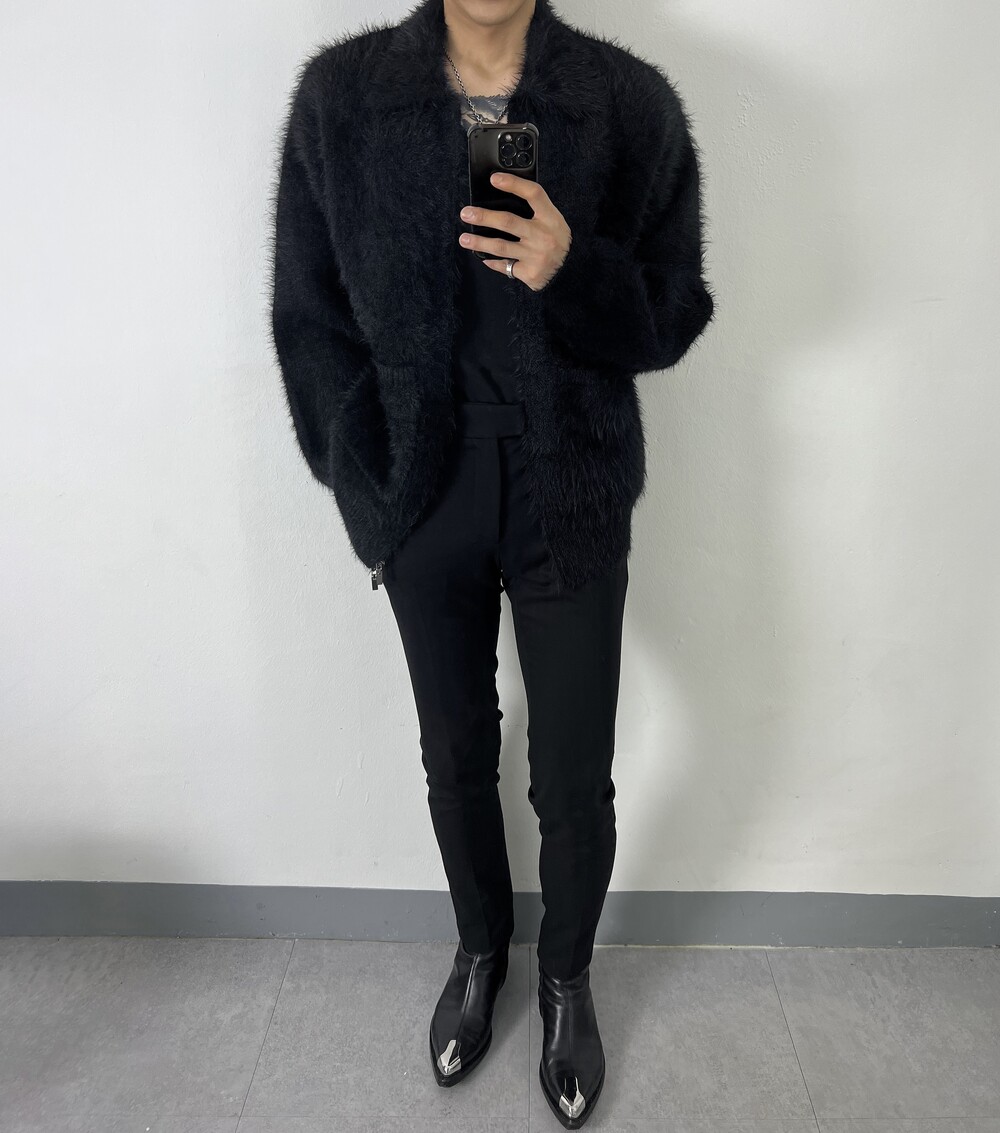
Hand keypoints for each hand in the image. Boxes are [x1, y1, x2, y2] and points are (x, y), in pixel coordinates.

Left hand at [458, 172, 570, 289]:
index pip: (533, 194)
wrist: (571, 271)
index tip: (494, 179)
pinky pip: (505, 266)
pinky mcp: (529, 272)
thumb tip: (502, 198)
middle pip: (508, 222)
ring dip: (479, 242)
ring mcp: (536, 255)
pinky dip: (493, 262)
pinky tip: (483, 258)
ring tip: (464, 239)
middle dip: (484, 217)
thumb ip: (534, 211)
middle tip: (466, 213)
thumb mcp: (553, 221)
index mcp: (551, 218)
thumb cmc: (557, 241)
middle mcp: (543, 236)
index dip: (513, 184)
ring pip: (501, 246)